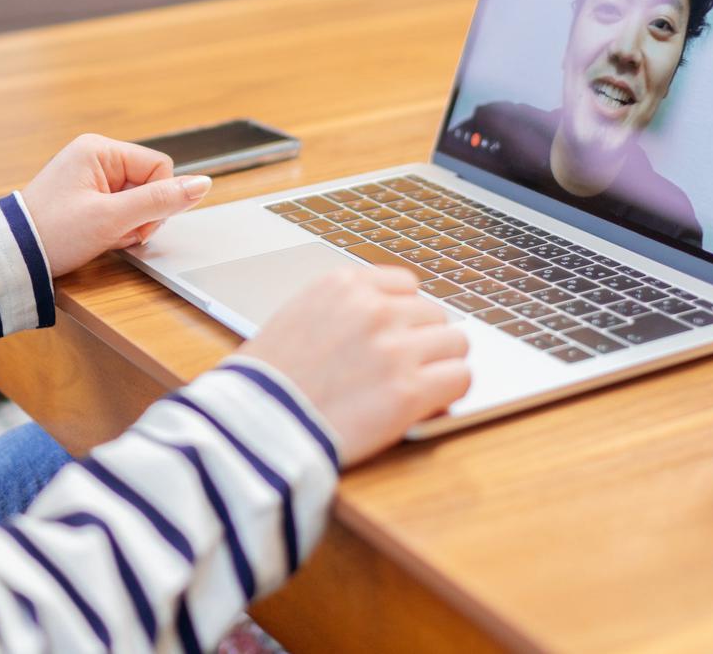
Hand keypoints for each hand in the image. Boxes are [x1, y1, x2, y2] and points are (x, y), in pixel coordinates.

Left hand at [18, 133, 211, 277]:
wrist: (11, 258)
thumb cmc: (52, 234)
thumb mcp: (112, 218)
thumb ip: (160, 200)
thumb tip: (203, 184)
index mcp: (99, 149)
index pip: (159, 167)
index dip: (158, 201)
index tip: (135, 228)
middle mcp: (95, 156)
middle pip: (149, 184)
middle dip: (141, 216)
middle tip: (117, 234)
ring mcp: (89, 176)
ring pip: (136, 200)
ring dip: (128, 225)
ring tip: (102, 237)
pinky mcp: (85, 196)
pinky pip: (119, 209)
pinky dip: (115, 228)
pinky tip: (98, 238)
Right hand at [240, 265, 471, 464]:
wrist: (251, 428)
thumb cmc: (264, 382)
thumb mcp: (297, 317)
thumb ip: (343, 309)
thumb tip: (384, 317)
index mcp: (343, 285)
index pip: (407, 285)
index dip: (403, 315)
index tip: (395, 336)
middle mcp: (374, 310)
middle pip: (435, 314)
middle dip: (422, 342)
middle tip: (402, 370)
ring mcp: (395, 350)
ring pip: (456, 343)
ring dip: (440, 365)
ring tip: (416, 386)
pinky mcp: (409, 392)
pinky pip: (461, 378)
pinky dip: (449, 392)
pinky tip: (429, 403)